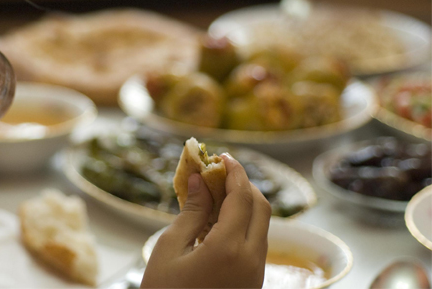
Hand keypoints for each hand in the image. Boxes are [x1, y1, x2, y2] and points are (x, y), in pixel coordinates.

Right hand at [141, 154, 270, 288]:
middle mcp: (252, 260)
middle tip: (221, 172)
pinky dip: (244, 223)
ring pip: (262, 225)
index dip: (234, 171)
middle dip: (244, 184)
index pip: (242, 197)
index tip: (221, 156)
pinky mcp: (254, 282)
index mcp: (229, 249)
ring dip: (245, 203)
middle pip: (262, 207)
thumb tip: (199, 180)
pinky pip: (256, 243)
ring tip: (216, 193)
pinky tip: (219, 220)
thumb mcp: (170, 250)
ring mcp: (256, 273)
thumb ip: (190, 212)